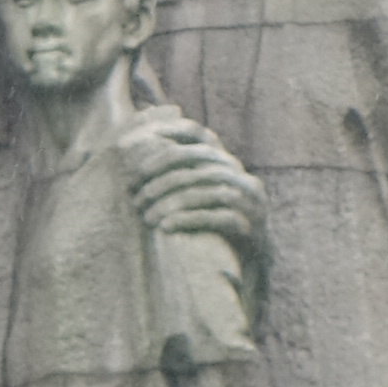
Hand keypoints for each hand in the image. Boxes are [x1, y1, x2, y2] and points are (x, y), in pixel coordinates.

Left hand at [122, 109, 262, 252]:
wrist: (252, 256)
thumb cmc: (214, 220)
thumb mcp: (198, 192)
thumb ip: (179, 170)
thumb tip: (146, 130)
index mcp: (225, 162)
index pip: (197, 134)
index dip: (167, 136)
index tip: (136, 149)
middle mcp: (239, 174)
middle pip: (198, 163)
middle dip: (162, 177)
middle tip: (135, 194)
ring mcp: (249, 199)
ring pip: (207, 190)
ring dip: (171, 203)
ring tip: (146, 217)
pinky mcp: (251, 224)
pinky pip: (219, 217)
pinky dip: (189, 220)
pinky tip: (166, 228)